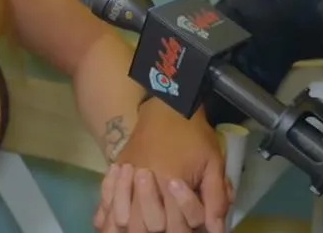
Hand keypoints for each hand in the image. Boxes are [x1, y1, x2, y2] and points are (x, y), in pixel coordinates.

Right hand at [93, 105, 229, 231]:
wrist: (170, 103)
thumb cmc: (194, 134)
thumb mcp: (214, 163)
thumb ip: (216, 198)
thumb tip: (217, 229)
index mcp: (172, 184)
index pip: (174, 226)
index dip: (181, 231)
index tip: (188, 227)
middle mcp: (146, 184)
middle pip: (144, 226)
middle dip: (154, 231)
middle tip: (161, 229)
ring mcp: (128, 176)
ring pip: (120, 216)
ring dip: (127, 226)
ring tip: (131, 229)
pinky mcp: (118, 168)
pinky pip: (105, 197)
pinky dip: (105, 213)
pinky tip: (108, 222)